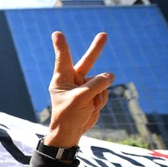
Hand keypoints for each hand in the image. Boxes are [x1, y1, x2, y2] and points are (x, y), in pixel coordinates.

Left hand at [45, 32, 113, 147]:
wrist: (71, 132)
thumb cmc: (68, 116)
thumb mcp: (81, 98)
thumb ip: (96, 84)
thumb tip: (111, 75)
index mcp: (62, 79)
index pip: (63, 58)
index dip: (61, 45)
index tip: (57, 33)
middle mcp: (73, 80)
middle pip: (87, 61)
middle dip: (96, 49)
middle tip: (104, 35)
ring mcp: (84, 87)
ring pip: (101, 82)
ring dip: (98, 95)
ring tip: (88, 105)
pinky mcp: (93, 94)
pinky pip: (104, 92)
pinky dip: (101, 101)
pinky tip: (92, 108)